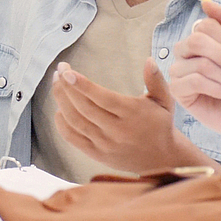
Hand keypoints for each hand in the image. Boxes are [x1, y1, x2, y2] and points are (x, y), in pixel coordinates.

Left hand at [52, 58, 185, 172]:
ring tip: (56, 84)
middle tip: (59, 71)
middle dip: (67, 87)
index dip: (82, 84)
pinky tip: (58, 109)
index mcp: (132, 114)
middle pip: (84, 107)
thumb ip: (156, 80)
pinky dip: (62, 124)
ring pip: (75, 121)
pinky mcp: (97, 155)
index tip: (67, 71)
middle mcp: (117, 130)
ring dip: (61, 101)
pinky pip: (73, 138)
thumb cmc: (160, 125)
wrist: (162, 160)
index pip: (102, 98)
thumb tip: (148, 60)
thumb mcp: (164, 100)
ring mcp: (105, 144)